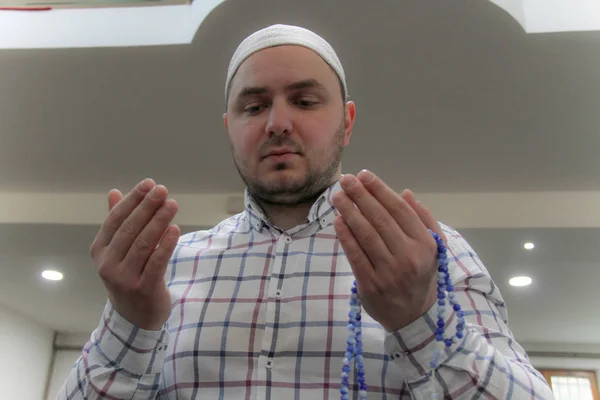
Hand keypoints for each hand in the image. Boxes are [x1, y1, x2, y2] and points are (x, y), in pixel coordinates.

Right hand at [89, 178, 179, 329]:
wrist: (134, 317)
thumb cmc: (128, 275)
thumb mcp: (118, 251)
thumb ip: (117, 222)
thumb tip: (114, 192)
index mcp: (100, 250)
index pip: (116, 219)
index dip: (132, 200)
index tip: (148, 184)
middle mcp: (108, 264)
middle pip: (130, 229)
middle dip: (147, 207)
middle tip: (162, 190)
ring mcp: (124, 278)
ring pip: (144, 243)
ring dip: (159, 221)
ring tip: (172, 204)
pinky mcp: (144, 289)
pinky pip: (156, 262)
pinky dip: (166, 244)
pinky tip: (175, 229)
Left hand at [332, 170, 445, 331]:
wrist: (415, 317)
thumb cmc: (422, 275)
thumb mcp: (433, 248)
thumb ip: (423, 220)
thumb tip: (406, 193)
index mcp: (425, 244)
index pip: (400, 210)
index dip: (380, 190)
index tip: (365, 175)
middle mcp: (409, 256)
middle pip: (380, 219)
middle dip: (361, 196)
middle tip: (346, 180)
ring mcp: (389, 272)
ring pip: (366, 235)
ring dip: (349, 212)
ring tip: (337, 196)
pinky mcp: (371, 285)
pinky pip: (356, 256)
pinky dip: (346, 237)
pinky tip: (338, 221)